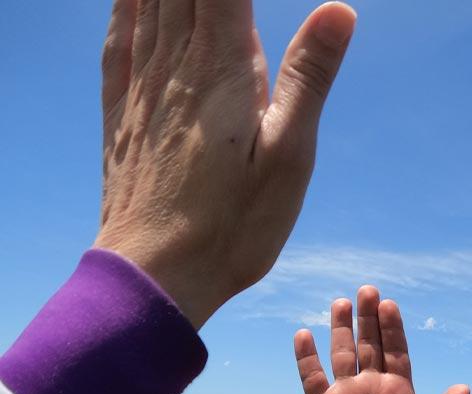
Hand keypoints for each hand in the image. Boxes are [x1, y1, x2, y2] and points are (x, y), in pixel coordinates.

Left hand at [93, 0, 356, 327]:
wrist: (155, 275)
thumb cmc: (233, 225)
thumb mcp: (290, 157)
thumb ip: (308, 78)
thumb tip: (339, 8)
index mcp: (222, 70)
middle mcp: (173, 64)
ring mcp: (140, 85)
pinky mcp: (120, 110)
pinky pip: (117, 34)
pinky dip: (125, 1)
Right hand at [295, 286, 469, 393]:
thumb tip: (464, 386)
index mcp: (399, 393)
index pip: (397, 352)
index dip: (393, 328)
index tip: (389, 304)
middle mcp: (372, 389)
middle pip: (370, 344)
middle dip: (368, 318)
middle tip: (367, 290)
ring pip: (342, 354)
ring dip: (341, 329)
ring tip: (341, 302)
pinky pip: (312, 378)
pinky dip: (307, 358)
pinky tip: (304, 334)